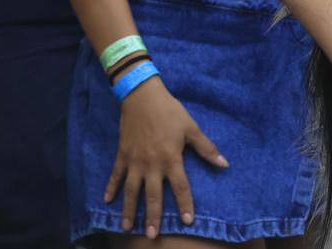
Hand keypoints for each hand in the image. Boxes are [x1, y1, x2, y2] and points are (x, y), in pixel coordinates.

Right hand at [105, 79, 229, 235]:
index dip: (185, 204)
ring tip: (127, 227)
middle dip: (153, 216)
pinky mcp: (122, 155)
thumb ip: (206, 148)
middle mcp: (152, 164)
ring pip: (131, 190)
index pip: (180, 187)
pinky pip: (115, 175)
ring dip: (129, 209)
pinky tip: (107, 201)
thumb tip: (224, 164)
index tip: (187, 220)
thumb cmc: (169, 111)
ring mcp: (134, 161)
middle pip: (153, 195)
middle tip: (152, 235)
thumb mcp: (191, 127)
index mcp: (171, 158)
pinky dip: (110, 188)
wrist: (142, 96)